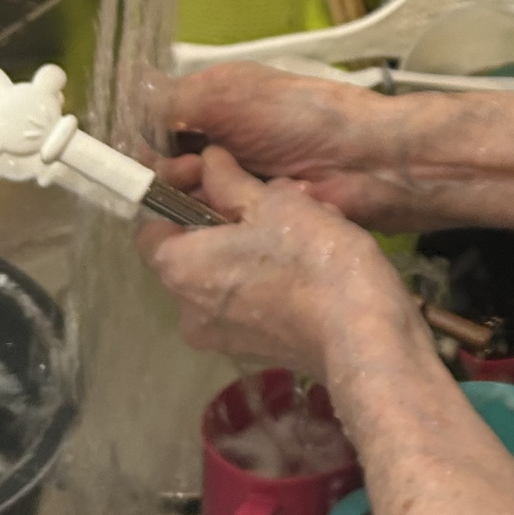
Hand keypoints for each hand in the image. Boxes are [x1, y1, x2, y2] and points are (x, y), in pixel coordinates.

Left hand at [137, 144, 416, 374]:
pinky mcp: (254, 352)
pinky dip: (266, 282)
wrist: (362, 334)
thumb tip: (209, 162)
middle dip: (223, 225)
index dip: (178, 200)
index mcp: (178, 269)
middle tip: (266, 201)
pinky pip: (248, 304)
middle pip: (190, 255)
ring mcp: (221, 338)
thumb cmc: (310, 259)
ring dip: (249, 252)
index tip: (215, 184)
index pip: (150, 229)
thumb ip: (230, 181)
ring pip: (223, 279)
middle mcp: (187, 310)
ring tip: (297, 229)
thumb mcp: (273, 202)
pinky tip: (307, 265)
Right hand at [165, 63, 424, 226]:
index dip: (146, 140)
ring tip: (201, 194)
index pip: (161, 124)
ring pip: (189, 198)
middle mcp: (224, 141)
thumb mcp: (230, 94)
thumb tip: (127, 93)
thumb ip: (175, 98)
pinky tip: (214, 220)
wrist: (368, 163)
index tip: (139, 154)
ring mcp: (240, 181)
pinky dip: (211, 222)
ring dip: (187, 198)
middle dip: (164, 173)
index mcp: (217, 104)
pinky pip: (217, 223)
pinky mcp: (256, 217)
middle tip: (179, 176)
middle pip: (169, 165)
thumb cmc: (299, 118)